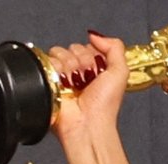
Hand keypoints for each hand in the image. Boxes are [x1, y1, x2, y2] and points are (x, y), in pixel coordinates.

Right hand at [48, 32, 127, 146]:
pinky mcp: (47, 80)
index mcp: (94, 70)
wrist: (88, 124)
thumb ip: (115, 48)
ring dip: (70, 66)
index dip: (92, 55)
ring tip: (76, 84)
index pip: (87, 46)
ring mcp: (62, 76)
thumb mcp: (120, 73)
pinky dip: (58, 69)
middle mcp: (77, 73)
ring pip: (59, 52)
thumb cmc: (104, 106)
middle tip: (87, 80)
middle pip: (73, 47)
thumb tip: (95, 35)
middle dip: (82, 60)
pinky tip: (65, 84)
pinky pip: (48, 60)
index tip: (98, 71)